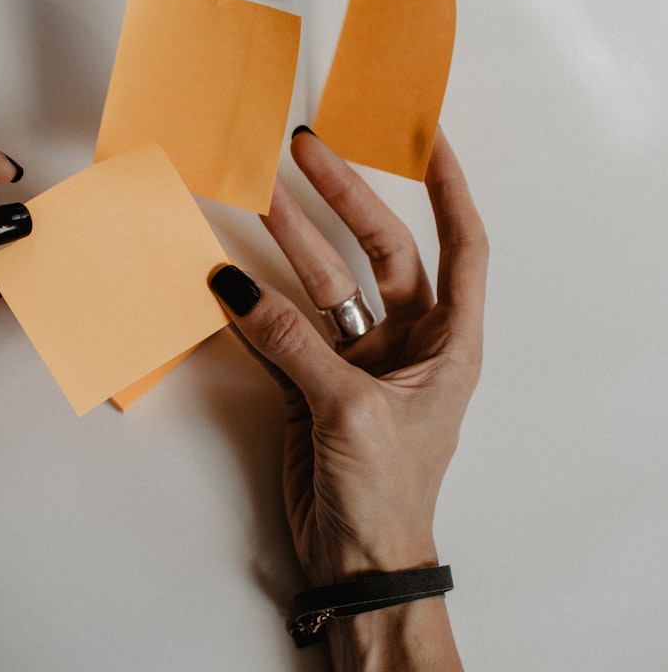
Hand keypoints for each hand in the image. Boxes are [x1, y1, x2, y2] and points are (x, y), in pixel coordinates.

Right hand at [209, 128, 484, 666]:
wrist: (358, 559)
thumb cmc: (387, 493)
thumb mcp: (350, 409)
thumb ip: (292, 342)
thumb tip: (234, 285)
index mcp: (449, 342)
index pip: (462, 245)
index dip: (448, 186)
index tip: (424, 135)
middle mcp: (407, 341)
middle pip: (378, 250)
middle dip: (344, 199)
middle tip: (303, 153)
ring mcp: (355, 359)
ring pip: (322, 284)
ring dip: (290, 245)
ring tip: (256, 197)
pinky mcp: (312, 381)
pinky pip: (283, 328)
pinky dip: (257, 304)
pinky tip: (231, 274)